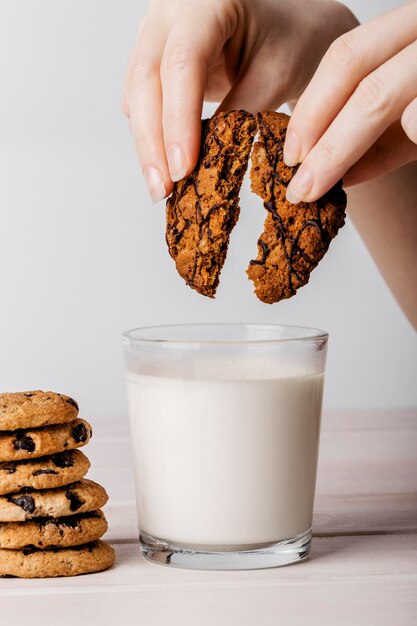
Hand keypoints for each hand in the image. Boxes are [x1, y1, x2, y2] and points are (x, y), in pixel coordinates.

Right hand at [122, 0, 357, 202]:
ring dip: (147, 145)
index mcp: (207, 0)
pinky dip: (151, 137)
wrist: (291, 28)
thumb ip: (240, 113)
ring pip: (135, 94)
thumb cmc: (291, 41)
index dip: (179, 120)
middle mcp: (171, 11)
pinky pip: (140, 102)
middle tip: (164, 190)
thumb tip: (204, 161)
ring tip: (163, 190)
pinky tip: (164, 167)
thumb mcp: (276, 75)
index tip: (184, 168)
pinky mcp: (153, 60)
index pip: (183, 64)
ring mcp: (156, 34)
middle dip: (153, 142)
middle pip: (146, 80)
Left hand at [284, 1, 416, 203]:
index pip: (349, 54)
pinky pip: (412, 122)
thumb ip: (383, 136)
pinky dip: (387, 150)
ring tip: (316, 188)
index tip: (291, 152)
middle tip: (297, 184)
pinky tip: (370, 169)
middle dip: (318, 132)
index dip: (313, 104)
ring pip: (379, 93)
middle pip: (357, 68)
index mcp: (414, 28)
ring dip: (339, 147)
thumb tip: (337, 173)